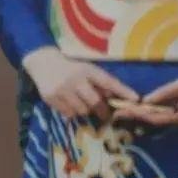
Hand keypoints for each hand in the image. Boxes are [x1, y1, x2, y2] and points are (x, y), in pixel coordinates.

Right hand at [22, 46, 138, 121]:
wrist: (42, 63)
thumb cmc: (71, 68)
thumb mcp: (86, 70)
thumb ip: (100, 83)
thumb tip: (117, 98)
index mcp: (86, 69)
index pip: (108, 82)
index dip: (123, 91)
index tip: (135, 99)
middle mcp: (75, 79)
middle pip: (95, 102)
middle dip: (102, 110)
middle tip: (105, 114)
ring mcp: (62, 89)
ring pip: (82, 110)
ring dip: (85, 109)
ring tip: (80, 101)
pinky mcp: (51, 98)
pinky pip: (69, 113)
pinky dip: (72, 111)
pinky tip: (68, 101)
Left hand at [112, 73, 177, 127]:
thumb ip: (163, 94)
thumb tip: (145, 101)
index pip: (157, 118)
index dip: (140, 115)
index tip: (125, 112)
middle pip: (157, 121)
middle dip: (138, 117)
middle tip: (120, 114)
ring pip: (162, 120)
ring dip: (145, 116)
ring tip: (127, 112)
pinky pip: (168, 116)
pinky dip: (155, 113)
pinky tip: (143, 109)